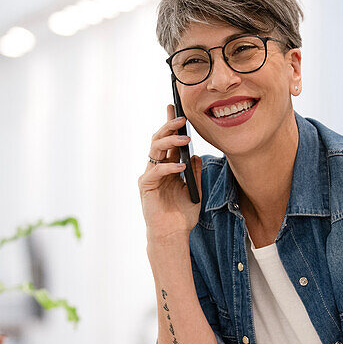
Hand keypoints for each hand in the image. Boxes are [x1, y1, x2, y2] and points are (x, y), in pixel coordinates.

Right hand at [138, 105, 202, 241]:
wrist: (173, 234)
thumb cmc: (182, 215)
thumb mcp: (195, 190)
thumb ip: (195, 172)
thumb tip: (196, 155)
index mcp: (167, 167)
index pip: (167, 141)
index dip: (170, 125)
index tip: (175, 108)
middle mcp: (156, 168)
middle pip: (158, 140)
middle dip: (169, 127)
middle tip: (181, 118)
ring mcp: (150, 176)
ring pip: (154, 150)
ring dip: (169, 142)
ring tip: (184, 139)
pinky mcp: (146, 187)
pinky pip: (156, 171)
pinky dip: (168, 168)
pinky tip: (180, 167)